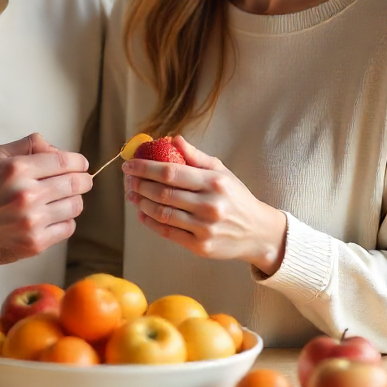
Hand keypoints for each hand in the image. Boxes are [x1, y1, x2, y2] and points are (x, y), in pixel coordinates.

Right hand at [0, 133, 90, 265]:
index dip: (79, 162)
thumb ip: (28, 146)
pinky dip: (65, 221)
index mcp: (18, 170)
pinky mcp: (35, 243)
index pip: (65, 162)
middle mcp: (27, 195)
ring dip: (73, 200)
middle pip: (76, 183)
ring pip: (75, 206)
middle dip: (83, 180)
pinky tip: (53, 217)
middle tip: (81, 181)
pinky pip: (68, 228)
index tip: (81, 165)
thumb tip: (56, 149)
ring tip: (62, 199)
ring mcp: (32, 221)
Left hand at [121, 135, 287, 274]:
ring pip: (162, 214)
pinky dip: (151, 222)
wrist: (258, 232)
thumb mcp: (222, 172)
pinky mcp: (200, 246)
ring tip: (132, 195)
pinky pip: (168, 232)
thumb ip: (196, 156)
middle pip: (162, 193)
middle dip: (140, 185)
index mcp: (213, 183)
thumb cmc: (236, 198)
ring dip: (142, 203)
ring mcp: (204, 228)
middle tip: (128, 179)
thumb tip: (173, 140)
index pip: (170, 172)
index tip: (129, 164)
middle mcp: (209, 205)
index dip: (145, 168)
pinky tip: (142, 214)